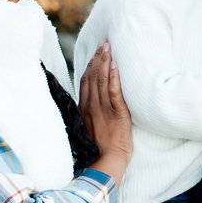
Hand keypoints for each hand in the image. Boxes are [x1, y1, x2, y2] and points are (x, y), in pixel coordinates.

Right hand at [79, 39, 132, 182]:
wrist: (107, 161)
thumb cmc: (100, 148)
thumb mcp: (90, 127)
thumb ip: (89, 112)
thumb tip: (91, 101)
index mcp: (84, 107)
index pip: (86, 81)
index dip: (90, 65)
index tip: (95, 52)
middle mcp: (92, 105)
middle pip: (93, 76)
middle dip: (98, 57)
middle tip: (104, 41)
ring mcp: (103, 109)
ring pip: (102, 80)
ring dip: (105, 62)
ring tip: (109, 46)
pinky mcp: (117, 113)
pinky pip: (114, 92)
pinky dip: (114, 77)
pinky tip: (115, 65)